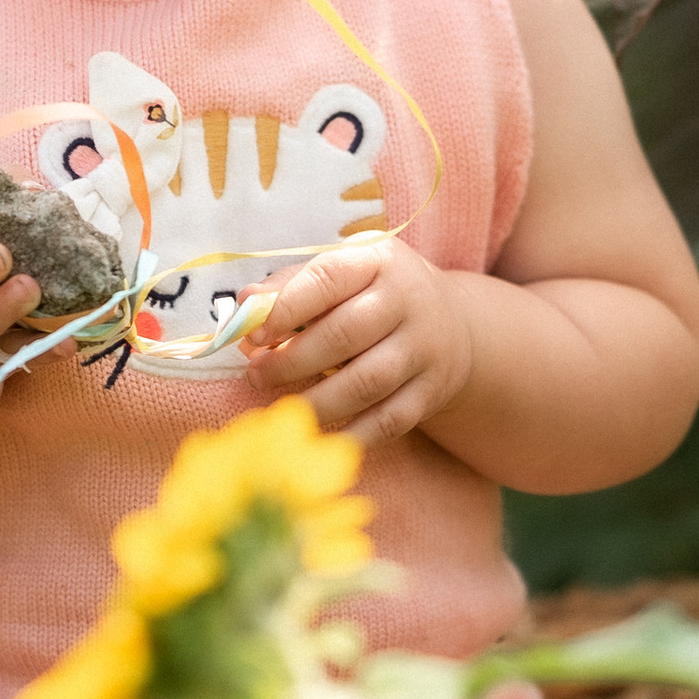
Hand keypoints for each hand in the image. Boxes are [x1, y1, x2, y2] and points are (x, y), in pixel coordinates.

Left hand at [240, 236, 475, 443]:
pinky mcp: (431, 390)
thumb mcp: (343, 273)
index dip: (285, 308)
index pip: (328, 278)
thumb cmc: (375, 295)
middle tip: (257, 375)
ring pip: (366, 382)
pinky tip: (321, 438)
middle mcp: (407, 300)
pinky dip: (352, 434)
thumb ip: (291, 286)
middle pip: (345, 334)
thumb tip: (246, 303)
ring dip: (316, 401)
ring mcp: (424, 348)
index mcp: (378, 260)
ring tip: (284, 408)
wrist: (452, 325)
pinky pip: (389, 420)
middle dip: (292, 360)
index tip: (252, 335)